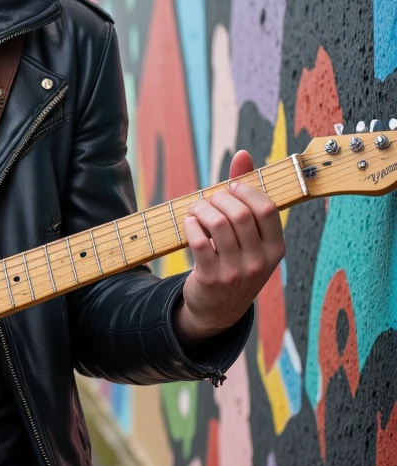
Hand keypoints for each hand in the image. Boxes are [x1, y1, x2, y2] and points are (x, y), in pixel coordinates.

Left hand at [174, 150, 284, 345]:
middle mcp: (259, 262)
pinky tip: (189, 223)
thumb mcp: (250, 237)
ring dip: (202, 209)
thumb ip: (248, 194)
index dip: (247, 191)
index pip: (268, 209)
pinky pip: (198, 241)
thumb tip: (242, 154)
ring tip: (196, 208)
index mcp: (276, 249)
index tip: (231, 187)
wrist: (217, 310)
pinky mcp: (211, 278)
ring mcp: (236, 272)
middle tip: (210, 199)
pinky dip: (191, 225)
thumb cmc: (235, 261)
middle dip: (220, 198)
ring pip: (217, 225)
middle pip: (239, 214)